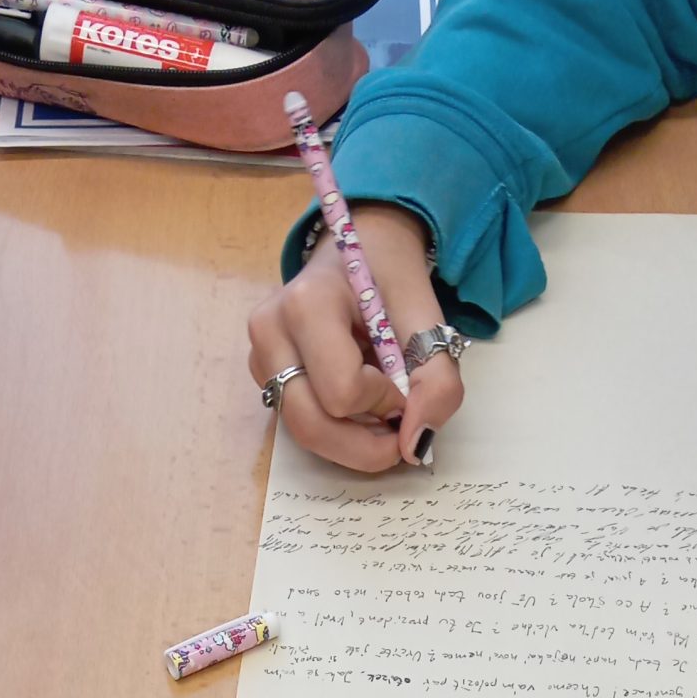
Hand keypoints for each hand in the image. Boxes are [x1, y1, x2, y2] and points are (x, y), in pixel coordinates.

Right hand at [246, 205, 458, 473]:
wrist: (358, 251)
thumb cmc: (390, 279)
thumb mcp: (428, 319)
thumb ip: (436, 381)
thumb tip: (415, 447)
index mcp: (309, 303)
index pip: (342, 390)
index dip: (384, 402)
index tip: (405, 387)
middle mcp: (271, 330)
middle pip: (311, 424)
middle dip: (364, 445)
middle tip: (398, 437)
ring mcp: (260, 355)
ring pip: (301, 433)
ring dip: (350, 442)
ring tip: (380, 420)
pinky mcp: (262, 374)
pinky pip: (297, 424)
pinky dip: (335, 430)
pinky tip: (356, 407)